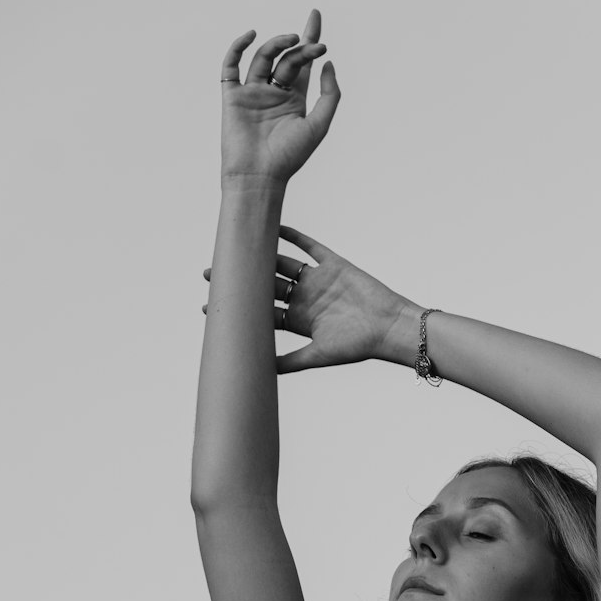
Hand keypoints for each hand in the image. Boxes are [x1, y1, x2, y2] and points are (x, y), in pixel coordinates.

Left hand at [202, 225, 415, 370]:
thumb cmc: (357, 346)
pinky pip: (311, 246)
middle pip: (267, 287)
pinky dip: (294, 236)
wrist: (390, 327)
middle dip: (241, 282)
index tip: (212, 306)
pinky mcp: (334, 264)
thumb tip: (258, 372)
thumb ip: (288, 362)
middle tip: (210, 274)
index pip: (263, 314)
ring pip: (283, 265)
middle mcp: (306, 300)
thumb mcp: (317, 356)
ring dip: (259, 258)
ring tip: (234, 250)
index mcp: (300, 322)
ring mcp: (319, 281)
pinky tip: (273, 228)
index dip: (240, 311)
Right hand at [219, 9, 339, 183]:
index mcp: (295, 99)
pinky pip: (231, 66)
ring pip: (263, 57)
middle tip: (314, 44)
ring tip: (292, 40)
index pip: (303, 62)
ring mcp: (253, 92)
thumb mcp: (319, 125)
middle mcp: (274, 93)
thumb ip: (329, 94)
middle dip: (301, 47)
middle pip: (287, 58)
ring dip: (277, 44)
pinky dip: (238, 47)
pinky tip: (251, 35)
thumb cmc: (290, 156)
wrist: (258, 175)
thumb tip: (328, 63)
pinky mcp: (233, 96)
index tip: (316, 15)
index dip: (310, 38)